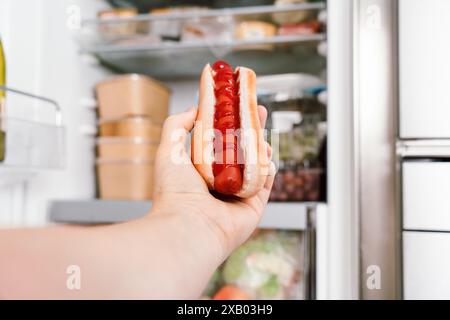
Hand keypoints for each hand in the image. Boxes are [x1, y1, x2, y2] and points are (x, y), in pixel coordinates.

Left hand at [151, 106, 275, 259]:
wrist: (189, 226)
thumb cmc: (174, 191)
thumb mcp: (168, 149)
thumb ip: (176, 125)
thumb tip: (193, 109)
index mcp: (200, 171)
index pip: (219, 142)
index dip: (228, 122)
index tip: (235, 104)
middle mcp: (219, 182)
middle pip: (240, 149)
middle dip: (250, 128)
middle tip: (257, 110)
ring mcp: (237, 194)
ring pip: (254, 163)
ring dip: (261, 145)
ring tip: (262, 129)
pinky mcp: (253, 205)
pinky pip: (264, 182)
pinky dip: (268, 167)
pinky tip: (267, 153)